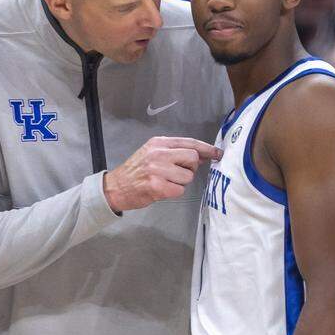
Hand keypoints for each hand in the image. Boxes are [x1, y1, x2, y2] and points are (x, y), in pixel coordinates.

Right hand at [103, 137, 220, 212]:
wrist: (116, 187)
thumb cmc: (136, 172)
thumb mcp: (152, 153)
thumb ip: (175, 152)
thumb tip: (201, 156)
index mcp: (158, 143)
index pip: (189, 142)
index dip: (207, 148)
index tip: (217, 154)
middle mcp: (158, 154)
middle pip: (192, 158)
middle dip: (190, 168)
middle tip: (177, 173)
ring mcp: (157, 170)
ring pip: (187, 176)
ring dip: (180, 182)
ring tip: (165, 181)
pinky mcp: (157, 186)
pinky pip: (180, 190)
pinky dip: (174, 192)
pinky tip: (161, 190)